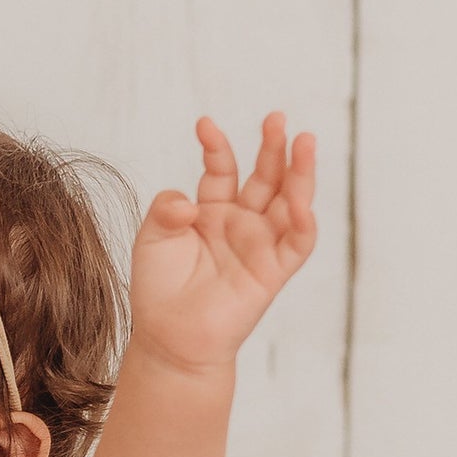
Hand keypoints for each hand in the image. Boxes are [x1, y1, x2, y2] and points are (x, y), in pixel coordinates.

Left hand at [128, 112, 316, 372]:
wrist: (169, 338)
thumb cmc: (158, 289)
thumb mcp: (152, 238)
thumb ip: (165, 209)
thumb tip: (189, 204)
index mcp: (212, 211)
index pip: (222, 170)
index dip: (216, 147)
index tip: (204, 124)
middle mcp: (241, 223)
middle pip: (266, 177)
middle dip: (273, 147)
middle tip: (276, 118)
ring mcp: (260, 245)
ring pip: (290, 202)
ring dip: (300, 173)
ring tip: (304, 141)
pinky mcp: (273, 272)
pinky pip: (297, 245)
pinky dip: (304, 224)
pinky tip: (302, 202)